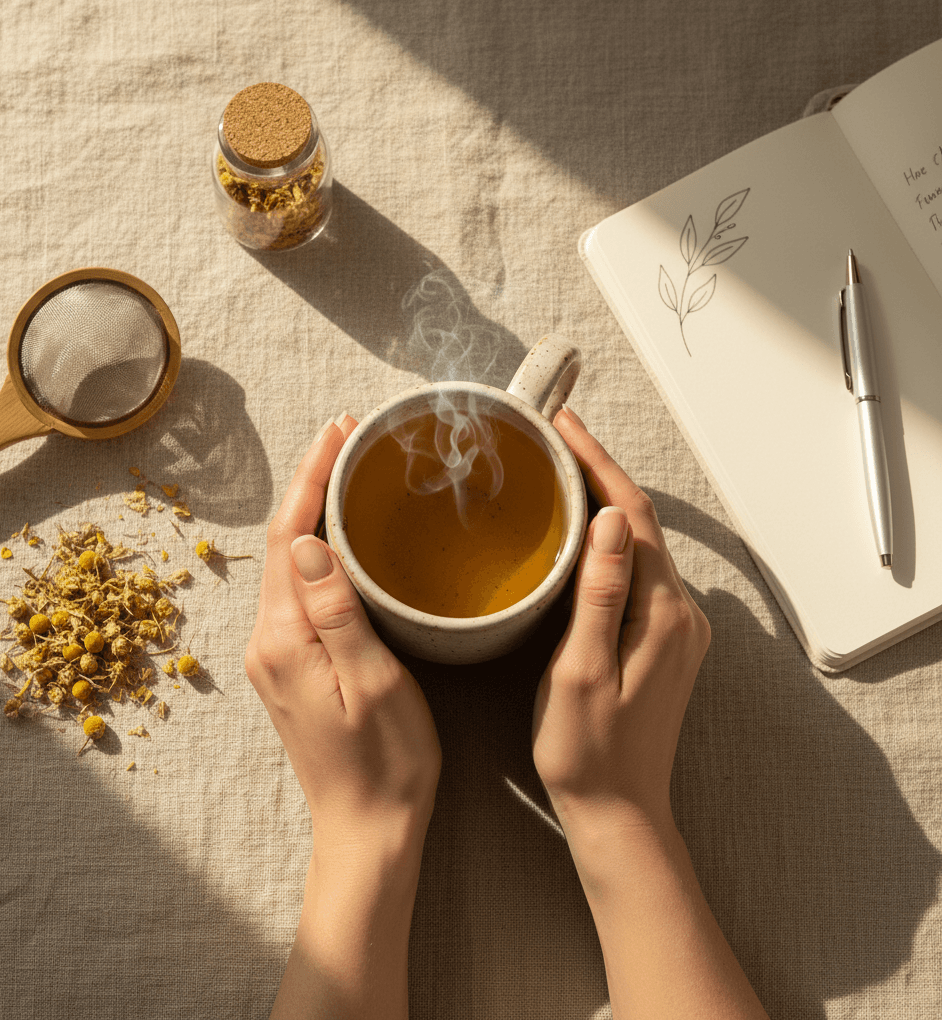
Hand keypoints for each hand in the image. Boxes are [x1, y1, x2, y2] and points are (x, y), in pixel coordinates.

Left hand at [245, 415, 440, 857]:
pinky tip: (340, 537)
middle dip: (309, 484)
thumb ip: (337, 611)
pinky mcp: (290, 667)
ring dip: (311, 514)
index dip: (311, 478)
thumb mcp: (372, 682)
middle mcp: (267, 642)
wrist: (366, 829)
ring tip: (345, 471)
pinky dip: (316, 551)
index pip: (290, 537)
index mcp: (285, 639)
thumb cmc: (384, 762)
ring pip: (288, 565)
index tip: (337, 432)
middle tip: (346, 437)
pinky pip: (297, 592)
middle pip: (282, 543)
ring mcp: (275, 656)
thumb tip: (310, 540)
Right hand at [532, 406, 710, 840]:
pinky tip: (583, 534)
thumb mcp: (580, 671)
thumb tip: (606, 522)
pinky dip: (611, 540)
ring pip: (640, 545)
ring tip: (563, 473)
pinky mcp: (664, 641)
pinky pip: (638, 572)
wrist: (619, 809)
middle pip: (639, 523)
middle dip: (600, 474)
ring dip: (605, 504)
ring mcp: (676, 628)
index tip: (565, 427)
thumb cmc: (587, 750)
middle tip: (556, 439)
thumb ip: (599, 594)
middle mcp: (680, 614)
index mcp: (660, 615)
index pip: (630, 517)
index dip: (598, 464)